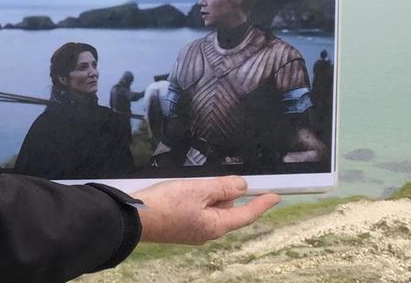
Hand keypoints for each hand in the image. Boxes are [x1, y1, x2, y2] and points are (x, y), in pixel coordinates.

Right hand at [132, 176, 279, 243]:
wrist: (134, 219)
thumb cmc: (167, 204)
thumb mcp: (198, 190)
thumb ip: (222, 187)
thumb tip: (242, 186)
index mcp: (216, 225)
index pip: (246, 214)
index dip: (262, 204)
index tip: (276, 196)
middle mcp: (207, 232)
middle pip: (228, 211)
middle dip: (229, 195)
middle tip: (225, 179)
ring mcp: (193, 231)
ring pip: (212, 211)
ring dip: (212, 196)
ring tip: (201, 182)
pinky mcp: (180, 227)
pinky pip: (199, 212)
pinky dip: (201, 200)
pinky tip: (189, 190)